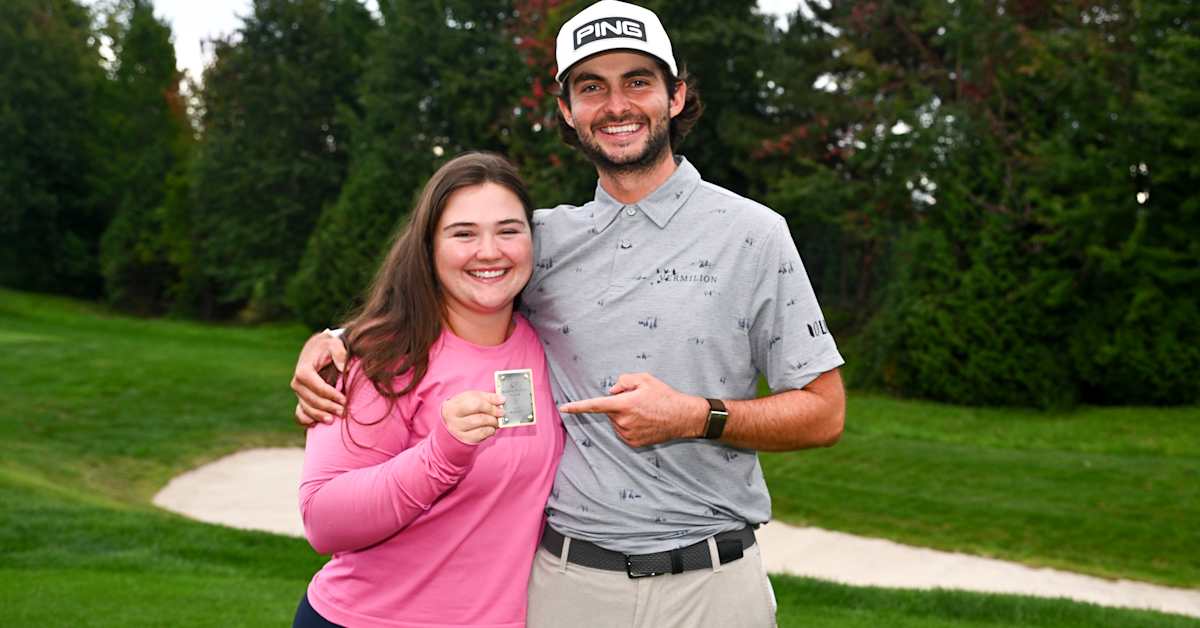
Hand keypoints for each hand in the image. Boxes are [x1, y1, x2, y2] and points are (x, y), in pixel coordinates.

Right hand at [290, 332, 348, 426]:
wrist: (317, 348)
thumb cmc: (327, 347)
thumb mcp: (334, 344)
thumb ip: (339, 353)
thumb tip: (343, 367)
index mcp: (304, 370)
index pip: (318, 387)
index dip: (331, 396)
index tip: (345, 400)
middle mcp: (297, 383)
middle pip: (313, 400)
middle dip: (328, 408)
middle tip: (344, 412)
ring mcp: (298, 392)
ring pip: (307, 409)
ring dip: (319, 416)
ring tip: (333, 420)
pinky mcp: (300, 398)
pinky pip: (299, 413)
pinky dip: (306, 420)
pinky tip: (315, 424)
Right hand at [441, 391, 505, 444]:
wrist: (450, 420)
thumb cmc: (463, 406)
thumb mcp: (472, 397)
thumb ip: (488, 397)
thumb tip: (502, 400)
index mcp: (453, 407)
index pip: (475, 405)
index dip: (490, 404)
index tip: (502, 402)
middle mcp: (453, 421)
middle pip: (479, 418)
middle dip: (493, 415)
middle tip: (501, 413)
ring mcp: (459, 432)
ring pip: (481, 429)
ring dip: (493, 423)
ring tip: (496, 419)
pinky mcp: (466, 439)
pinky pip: (482, 436)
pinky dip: (490, 431)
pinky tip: (491, 427)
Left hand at [557, 373, 707, 446]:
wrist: (683, 417)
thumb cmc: (664, 396)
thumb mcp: (645, 379)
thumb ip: (624, 380)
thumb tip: (612, 391)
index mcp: (623, 404)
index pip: (595, 405)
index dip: (577, 407)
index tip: (563, 409)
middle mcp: (623, 421)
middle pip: (609, 411)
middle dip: (617, 405)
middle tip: (637, 401)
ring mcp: (628, 434)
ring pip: (616, 422)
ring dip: (623, 416)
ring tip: (644, 412)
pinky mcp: (633, 442)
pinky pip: (623, 432)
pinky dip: (629, 426)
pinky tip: (645, 422)